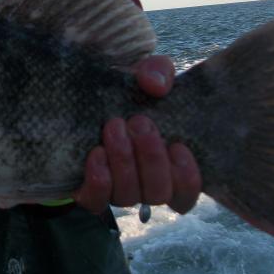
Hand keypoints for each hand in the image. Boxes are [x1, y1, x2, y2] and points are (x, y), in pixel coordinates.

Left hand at [72, 55, 201, 214]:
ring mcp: (116, 191)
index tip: (178, 145)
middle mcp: (144, 187)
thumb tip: (156, 85)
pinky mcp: (89, 192)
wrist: (86, 98)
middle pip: (157, 194)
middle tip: (139, 122)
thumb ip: (158, 73)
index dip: (186, 178)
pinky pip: (96, 200)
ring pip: (128, 197)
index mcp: (170, 169)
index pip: (186, 195)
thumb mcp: (146, 76)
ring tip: (115, 127)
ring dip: (123, 161)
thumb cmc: (128, 93)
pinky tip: (96, 153)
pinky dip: (98, 179)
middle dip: (151, 159)